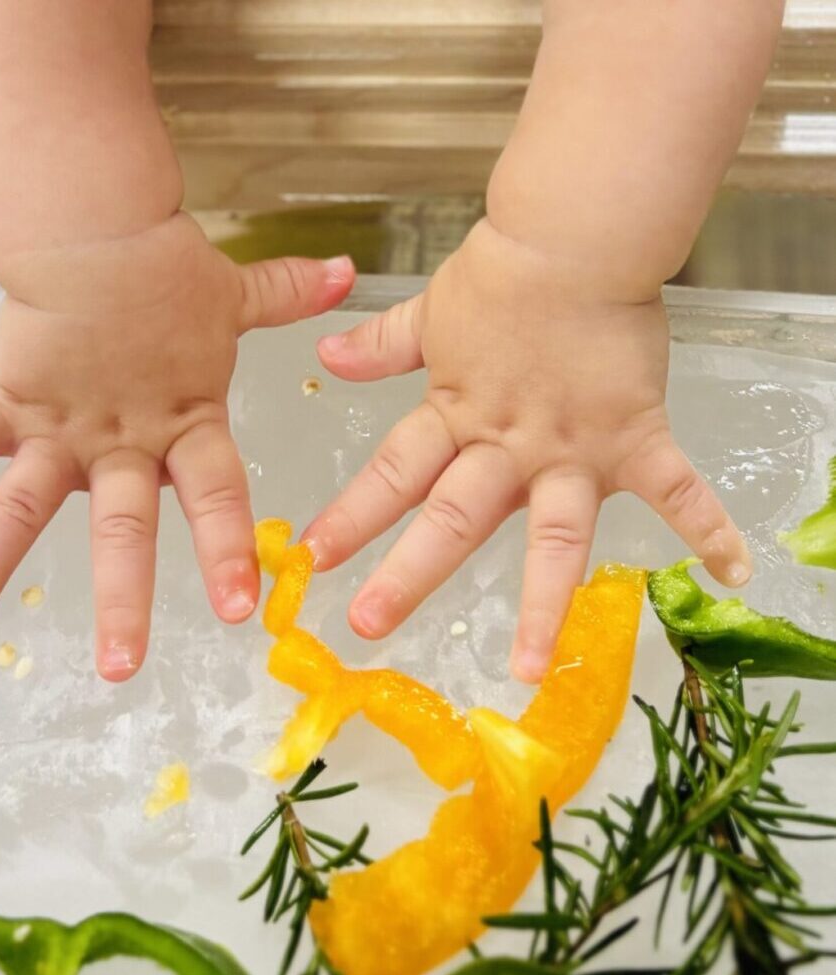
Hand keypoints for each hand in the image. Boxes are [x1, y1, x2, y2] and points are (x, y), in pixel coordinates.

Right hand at [0, 212, 354, 679]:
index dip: (226, 551)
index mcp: (186, 422)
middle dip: (123, 598)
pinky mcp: (10, 403)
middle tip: (120, 666)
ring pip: (24, 507)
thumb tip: (349, 274)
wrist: (97, 226)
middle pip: (124, 528)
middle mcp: (123, 440)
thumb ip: (288, 297)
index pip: (215, 496)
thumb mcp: (235, 294)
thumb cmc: (168, 267)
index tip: (238, 611)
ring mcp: (61, 428)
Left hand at [303, 219, 749, 682]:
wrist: (571, 238)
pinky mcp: (634, 437)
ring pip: (554, 533)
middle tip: (367, 623)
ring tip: (528, 665)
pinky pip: (676, 487)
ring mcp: (571, 449)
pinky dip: (708, 525)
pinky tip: (734, 569)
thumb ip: (381, 345)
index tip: (312, 557)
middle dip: (409, 573)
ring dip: (542, 600)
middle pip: (453, 517)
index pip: (393, 475)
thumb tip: (327, 358)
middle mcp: (507, 446)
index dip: (352, 516)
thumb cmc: (501, 274)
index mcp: (455, 417)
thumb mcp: (430, 314)